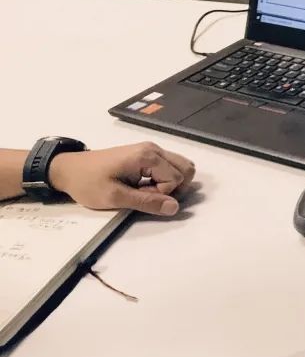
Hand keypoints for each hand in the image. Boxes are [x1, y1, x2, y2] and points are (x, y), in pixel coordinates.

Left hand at [49, 142, 195, 215]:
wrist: (67, 169)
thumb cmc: (88, 183)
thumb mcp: (115, 197)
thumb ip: (146, 202)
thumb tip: (175, 208)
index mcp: (147, 156)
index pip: (176, 179)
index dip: (161, 194)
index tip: (138, 196)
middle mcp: (154, 149)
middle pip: (186, 169)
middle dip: (173, 188)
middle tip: (148, 194)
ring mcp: (151, 149)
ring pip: (181, 166)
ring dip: (171, 183)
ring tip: (147, 191)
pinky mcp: (146, 153)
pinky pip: (169, 165)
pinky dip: (164, 178)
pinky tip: (145, 185)